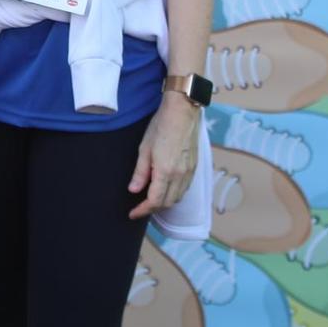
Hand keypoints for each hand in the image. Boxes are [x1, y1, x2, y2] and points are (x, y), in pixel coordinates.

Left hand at [128, 93, 201, 219]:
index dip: (142, 210)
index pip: (154, 201)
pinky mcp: (194, 167)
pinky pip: (184, 189)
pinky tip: (166, 189)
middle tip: (140, 207)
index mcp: (165, 172)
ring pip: (177, 198)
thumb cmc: (161, 126)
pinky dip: (174, 194)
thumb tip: (134, 190)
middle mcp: (180, 176)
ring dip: (164, 203)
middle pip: (167, 203)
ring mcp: (189, 172)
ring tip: (151, 200)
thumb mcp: (144, 149)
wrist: (182, 112)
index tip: (133, 213)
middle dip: (153, 209)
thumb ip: (140, 172)